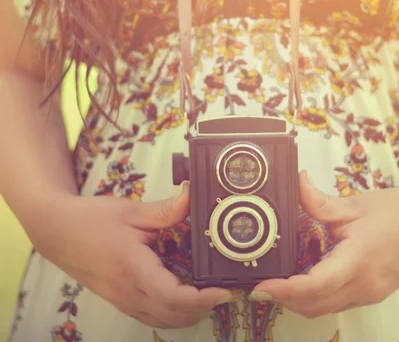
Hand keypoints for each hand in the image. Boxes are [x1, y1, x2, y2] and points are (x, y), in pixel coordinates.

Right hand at [29, 183, 239, 326]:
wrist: (56, 231)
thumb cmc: (91, 220)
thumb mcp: (132, 211)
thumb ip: (166, 209)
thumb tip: (192, 195)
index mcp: (133, 269)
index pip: (173, 297)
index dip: (202, 299)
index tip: (223, 289)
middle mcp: (127, 292)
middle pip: (172, 316)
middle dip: (203, 309)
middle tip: (223, 290)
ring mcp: (122, 300)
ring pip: (162, 321)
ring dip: (188, 315)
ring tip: (208, 295)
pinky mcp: (119, 300)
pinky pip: (150, 316)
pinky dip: (172, 313)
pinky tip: (183, 297)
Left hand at [248, 171, 398, 316]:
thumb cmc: (397, 211)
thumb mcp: (353, 204)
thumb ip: (318, 200)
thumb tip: (296, 183)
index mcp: (358, 261)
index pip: (316, 285)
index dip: (285, 289)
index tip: (262, 286)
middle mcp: (364, 286)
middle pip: (316, 305)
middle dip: (285, 299)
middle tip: (261, 284)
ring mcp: (370, 294)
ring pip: (326, 308)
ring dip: (300, 301)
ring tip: (279, 282)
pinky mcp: (372, 293)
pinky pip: (338, 303)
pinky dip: (317, 297)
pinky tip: (305, 279)